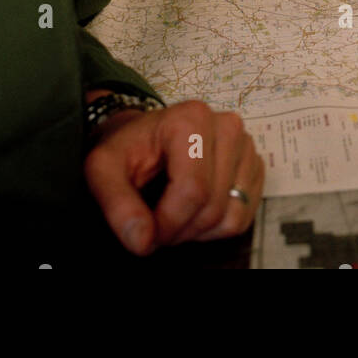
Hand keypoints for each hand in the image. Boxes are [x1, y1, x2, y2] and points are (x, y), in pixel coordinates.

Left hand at [83, 99, 263, 255]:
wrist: (144, 138)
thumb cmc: (127, 149)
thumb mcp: (104, 169)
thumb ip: (116, 203)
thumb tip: (142, 240)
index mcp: (191, 119)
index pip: (192, 190)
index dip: (168, 223)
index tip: (145, 229)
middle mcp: (226, 126)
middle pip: (213, 206)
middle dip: (180, 229)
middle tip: (157, 223)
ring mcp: (245, 146)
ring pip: (231, 216)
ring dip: (198, 231)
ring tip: (174, 214)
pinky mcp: (253, 165)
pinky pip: (245, 216)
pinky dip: (217, 226)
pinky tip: (195, 211)